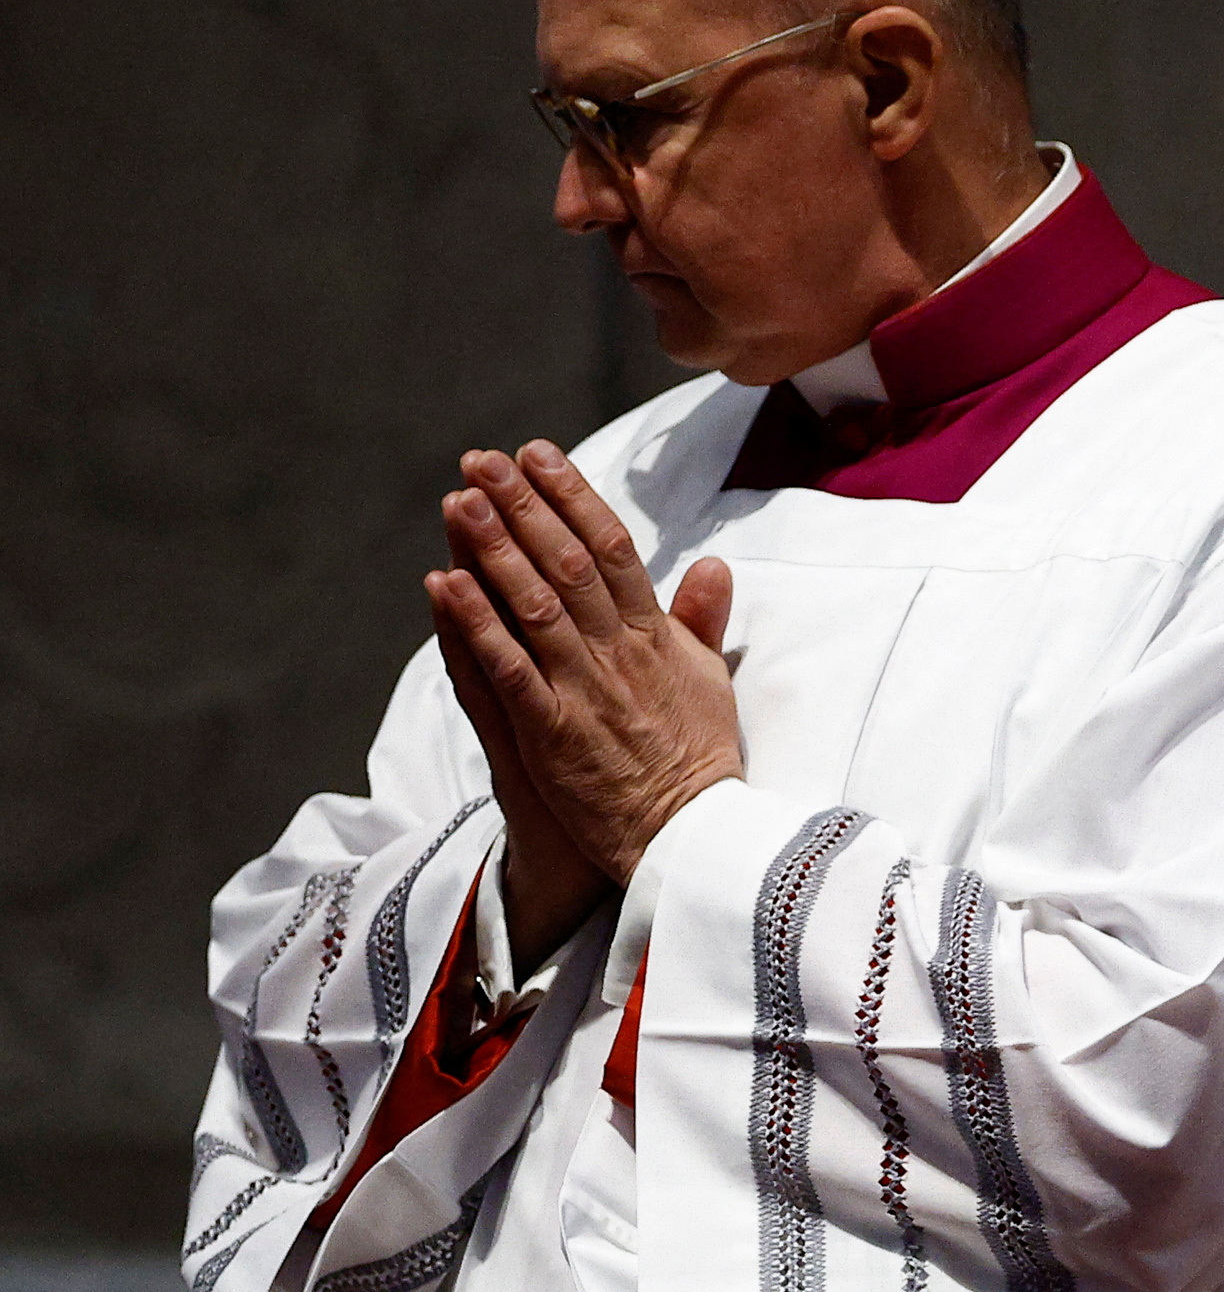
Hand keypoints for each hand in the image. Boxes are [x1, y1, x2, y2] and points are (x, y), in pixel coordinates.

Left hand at [427, 441, 743, 940]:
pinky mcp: (552, 733)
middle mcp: (620, 655)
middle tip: (481, 459)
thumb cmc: (699, 762)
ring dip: (493, 549)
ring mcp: (584, 692)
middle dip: (522, 506)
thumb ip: (701, 621)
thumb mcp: (711, 682)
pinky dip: (476, 625)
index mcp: (657, 638)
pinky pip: (509, 669)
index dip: (572, 496)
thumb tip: (712, 565)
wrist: (691, 838)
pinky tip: (444, 584)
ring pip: (534, 605)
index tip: (537, 454)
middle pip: (567, 563)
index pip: (613, 549)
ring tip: (458, 500)